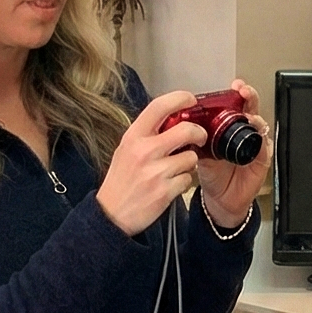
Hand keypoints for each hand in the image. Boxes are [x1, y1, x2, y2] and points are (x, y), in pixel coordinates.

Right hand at [97, 91, 204, 235]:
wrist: (111, 214)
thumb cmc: (121, 180)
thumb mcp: (126, 149)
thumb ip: (147, 134)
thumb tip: (174, 118)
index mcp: (133, 136)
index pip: (159, 106)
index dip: (180, 98)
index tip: (191, 100)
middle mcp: (144, 151)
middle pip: (186, 130)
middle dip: (199, 133)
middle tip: (200, 137)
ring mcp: (155, 172)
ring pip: (191, 157)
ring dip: (189, 163)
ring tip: (176, 169)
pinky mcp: (165, 191)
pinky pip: (188, 179)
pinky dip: (184, 181)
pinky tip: (171, 184)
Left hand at [196, 80, 269, 229]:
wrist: (220, 200)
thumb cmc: (212, 174)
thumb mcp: (200, 155)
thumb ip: (196, 141)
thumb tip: (183, 128)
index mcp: (227, 127)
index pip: (234, 104)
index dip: (236, 94)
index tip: (233, 86)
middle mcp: (242, 132)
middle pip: (251, 108)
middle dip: (249, 96)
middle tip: (244, 92)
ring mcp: (253, 144)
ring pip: (260, 124)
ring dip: (255, 117)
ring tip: (249, 115)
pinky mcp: (261, 159)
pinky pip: (264, 146)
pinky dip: (261, 140)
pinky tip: (256, 137)